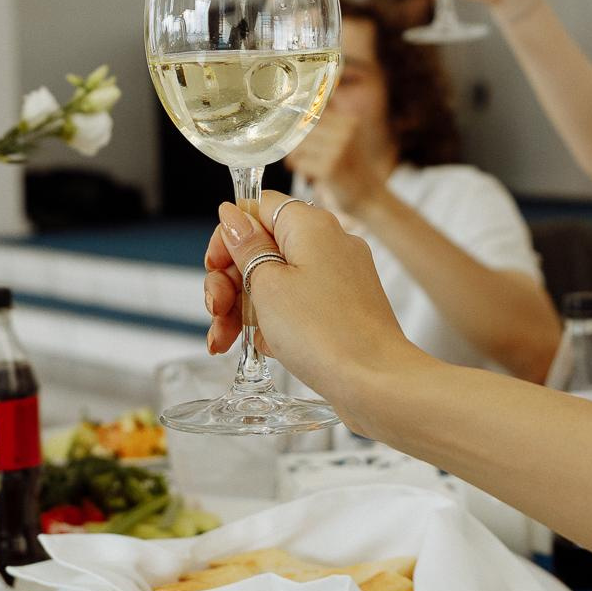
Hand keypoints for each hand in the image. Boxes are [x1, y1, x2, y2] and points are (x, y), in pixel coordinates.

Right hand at [201, 192, 423, 434]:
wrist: (376, 383)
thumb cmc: (324, 333)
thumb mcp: (267, 285)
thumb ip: (247, 247)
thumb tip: (233, 216)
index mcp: (311, 226)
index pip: (258, 208)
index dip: (230, 235)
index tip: (215, 265)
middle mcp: (330, 244)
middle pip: (263, 247)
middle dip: (230, 280)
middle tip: (216, 311)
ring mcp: (340, 278)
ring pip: (278, 280)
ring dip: (244, 307)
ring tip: (224, 341)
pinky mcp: (344, 308)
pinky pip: (299, 304)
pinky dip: (276, 322)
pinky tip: (263, 349)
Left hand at [286, 108, 393, 216]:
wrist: (371, 198)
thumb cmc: (353, 170)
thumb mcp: (346, 141)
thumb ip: (328, 128)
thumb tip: (296, 119)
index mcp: (350, 122)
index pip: (313, 114)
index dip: (301, 126)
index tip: (296, 136)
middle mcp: (346, 133)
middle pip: (304, 130)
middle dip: (295, 142)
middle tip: (296, 154)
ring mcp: (338, 150)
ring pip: (300, 146)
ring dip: (294, 156)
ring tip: (298, 163)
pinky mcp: (329, 169)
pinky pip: (300, 162)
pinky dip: (297, 167)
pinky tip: (302, 172)